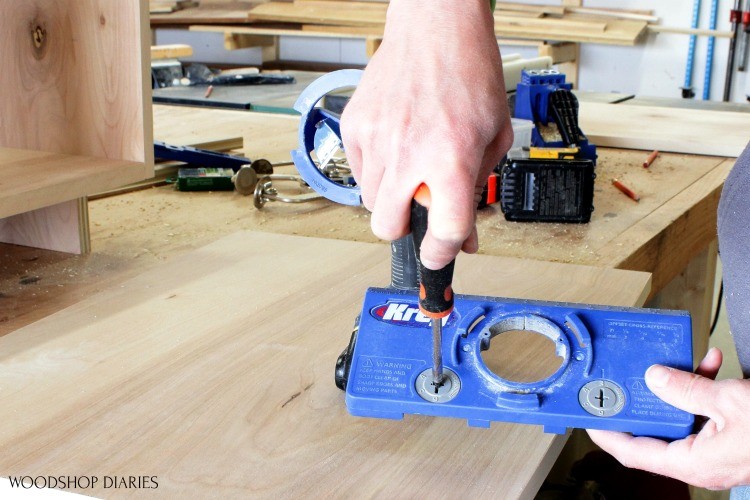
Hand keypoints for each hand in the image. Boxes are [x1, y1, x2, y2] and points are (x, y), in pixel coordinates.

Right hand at [340, 0, 512, 269]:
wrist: (436, 28)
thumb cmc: (469, 73)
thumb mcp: (492, 135)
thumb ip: (478, 188)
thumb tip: (466, 234)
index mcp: (450, 157)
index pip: (444, 231)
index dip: (442, 254)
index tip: (439, 257)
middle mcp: (409, 152)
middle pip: (387, 228)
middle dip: (405, 231)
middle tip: (419, 212)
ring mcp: (375, 140)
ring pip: (369, 203)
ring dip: (390, 199)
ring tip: (410, 169)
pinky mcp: (355, 127)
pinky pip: (358, 171)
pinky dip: (376, 171)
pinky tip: (395, 146)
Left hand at [588, 348, 749, 489]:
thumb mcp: (728, 403)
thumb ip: (687, 390)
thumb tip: (654, 377)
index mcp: (692, 463)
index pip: (633, 453)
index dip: (607, 434)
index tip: (588, 418)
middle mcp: (700, 461)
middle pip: (655, 430)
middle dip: (643, 400)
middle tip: (624, 380)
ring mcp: (715, 451)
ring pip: (682, 417)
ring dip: (680, 387)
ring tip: (673, 362)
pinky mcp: (730, 439)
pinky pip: (706, 415)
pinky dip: (705, 390)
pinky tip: (710, 365)